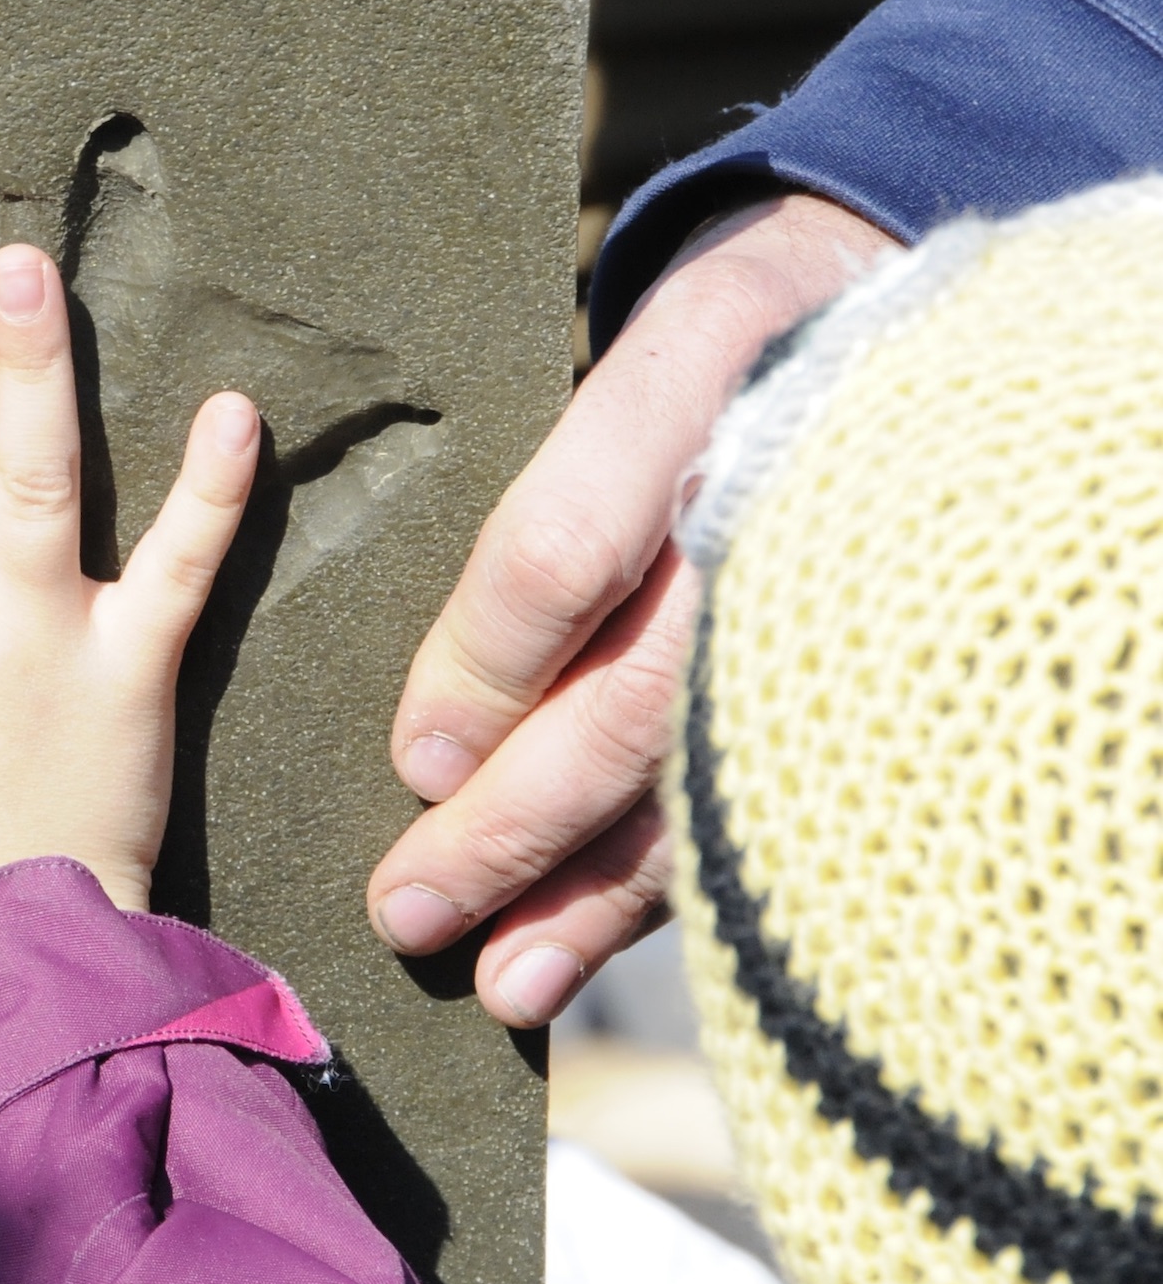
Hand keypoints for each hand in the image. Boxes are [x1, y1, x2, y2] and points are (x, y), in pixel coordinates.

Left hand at [371, 193, 896, 1024]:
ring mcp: (838, 573)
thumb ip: (538, 509)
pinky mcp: (866, 651)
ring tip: (500, 980)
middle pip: (632, 695)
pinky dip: (674, 876)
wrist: (877, 304)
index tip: (414, 764)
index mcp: (690, 378)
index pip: (563, 551)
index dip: (483, 667)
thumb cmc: (698, 347)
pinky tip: (597, 945)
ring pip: (703, 765)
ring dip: (594, 890)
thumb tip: (438, 734)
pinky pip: (765, 781)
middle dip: (514, 821)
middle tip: (406, 910)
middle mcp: (774, 489)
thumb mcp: (614, 360)